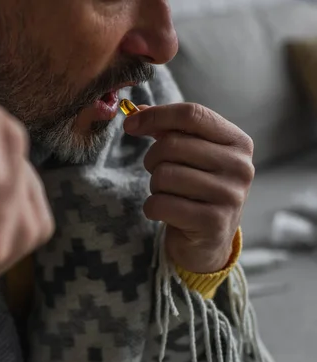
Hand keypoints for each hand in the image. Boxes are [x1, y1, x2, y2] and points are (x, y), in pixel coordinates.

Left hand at [123, 103, 253, 272]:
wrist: (207, 241)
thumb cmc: (195, 190)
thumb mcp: (188, 155)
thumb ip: (165, 129)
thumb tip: (134, 111)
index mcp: (238, 142)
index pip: (191, 114)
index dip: (155, 115)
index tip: (130, 124)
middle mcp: (240, 166)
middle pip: (172, 145)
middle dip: (152, 159)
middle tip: (158, 173)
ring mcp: (230, 196)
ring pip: (164, 175)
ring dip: (155, 186)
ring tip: (168, 194)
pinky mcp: (213, 223)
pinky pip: (161, 204)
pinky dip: (152, 208)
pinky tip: (165, 213)